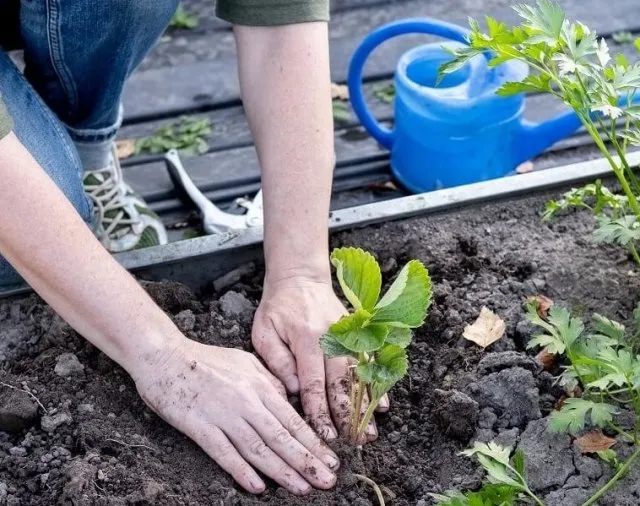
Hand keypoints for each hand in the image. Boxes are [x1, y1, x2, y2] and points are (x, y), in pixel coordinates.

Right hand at [133, 338, 338, 494]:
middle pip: (281, 436)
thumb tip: (288, 398)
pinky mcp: (199, 426)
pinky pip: (224, 452)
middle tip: (328, 480)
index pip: (292, 419)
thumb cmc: (205, 359)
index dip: (313, 442)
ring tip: (302, 488)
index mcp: (258, 385)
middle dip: (307, 461)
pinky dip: (241, 470)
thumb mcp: (245, 361)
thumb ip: (269, 380)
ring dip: (282, 471)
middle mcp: (245, 401)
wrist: (164, 356)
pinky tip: (257, 487)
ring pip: (258, 448)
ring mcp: (223, 414)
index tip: (332, 459)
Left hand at [251, 276, 388, 442]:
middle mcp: (332, 337)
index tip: (325, 434)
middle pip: (341, 382)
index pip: (313, 382)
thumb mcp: (265, 332)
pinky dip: (376, 383)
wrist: (300, 277)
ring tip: (371, 431)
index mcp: (306, 338)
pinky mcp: (357, 333)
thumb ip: (277, 362)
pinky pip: (369, 361)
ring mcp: (348, 334)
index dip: (319, 411)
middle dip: (347, 415)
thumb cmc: (278, 308)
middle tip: (353, 442)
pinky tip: (382, 404)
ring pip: (358, 375)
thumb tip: (293, 390)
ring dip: (365, 405)